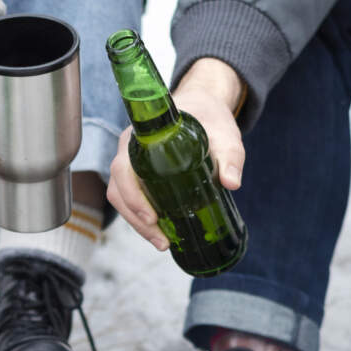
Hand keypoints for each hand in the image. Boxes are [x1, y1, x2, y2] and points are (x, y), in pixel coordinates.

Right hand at [108, 58, 244, 251]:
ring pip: (121, 198)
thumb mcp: (225, 135)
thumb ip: (230, 156)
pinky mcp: (140, 174)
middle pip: (119, 190)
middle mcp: (130, 150)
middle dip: (136, 220)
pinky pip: (131, 198)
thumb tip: (232, 183)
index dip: (132, 196)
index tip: (152, 217)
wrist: (203, 107)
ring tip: (163, 243)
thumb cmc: (209, 117)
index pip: (122, 168)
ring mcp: (133, 163)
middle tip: (161, 241)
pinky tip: (160, 232)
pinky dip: (141, 218)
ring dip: (137, 224)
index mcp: (142, 136)